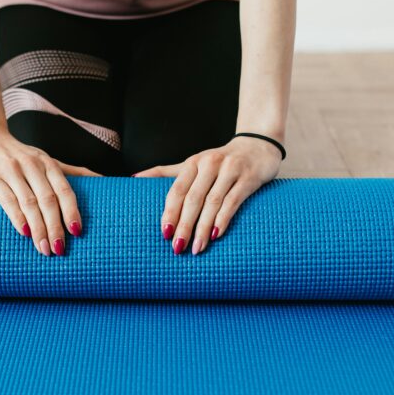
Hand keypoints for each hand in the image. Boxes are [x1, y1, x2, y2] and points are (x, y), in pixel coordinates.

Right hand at [0, 126, 98, 255]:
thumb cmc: (17, 154)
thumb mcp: (44, 159)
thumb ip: (70, 171)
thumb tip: (102, 179)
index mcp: (47, 163)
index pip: (64, 190)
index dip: (71, 211)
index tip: (77, 232)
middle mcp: (32, 166)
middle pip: (48, 200)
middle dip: (55, 227)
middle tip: (59, 249)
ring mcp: (11, 171)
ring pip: (29, 203)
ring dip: (38, 229)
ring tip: (44, 248)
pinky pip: (7, 200)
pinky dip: (17, 218)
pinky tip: (24, 233)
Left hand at [133, 136, 281, 254]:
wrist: (259, 146)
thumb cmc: (221, 161)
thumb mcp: (193, 164)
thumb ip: (166, 172)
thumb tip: (134, 178)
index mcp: (193, 163)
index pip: (177, 190)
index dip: (170, 212)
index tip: (164, 233)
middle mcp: (210, 164)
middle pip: (193, 199)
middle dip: (184, 225)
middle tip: (177, 247)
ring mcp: (230, 170)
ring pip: (212, 202)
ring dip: (203, 227)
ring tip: (196, 248)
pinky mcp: (249, 178)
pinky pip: (233, 201)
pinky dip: (223, 219)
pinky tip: (216, 235)